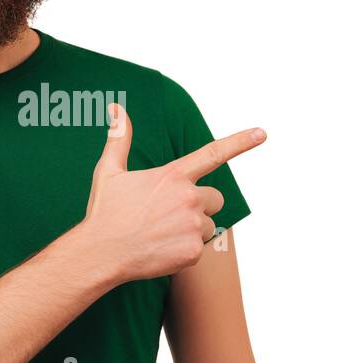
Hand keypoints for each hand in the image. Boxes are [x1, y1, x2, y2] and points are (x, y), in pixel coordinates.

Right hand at [80, 102, 264, 281]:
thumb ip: (120, 138)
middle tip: (168, 215)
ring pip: (208, 225)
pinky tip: (160, 249)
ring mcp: (193, 225)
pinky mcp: (193, 252)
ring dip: (191, 229)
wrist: (101, 254)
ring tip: (161, 234)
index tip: (262, 133)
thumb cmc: (105, 212)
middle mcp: (188, 198)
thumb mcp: (109, 171)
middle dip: (199, 205)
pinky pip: (199, 248)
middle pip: (214, 198)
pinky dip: (183, 250)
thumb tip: (115, 109)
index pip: (213, 153)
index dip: (241, 142)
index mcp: (173, 176)